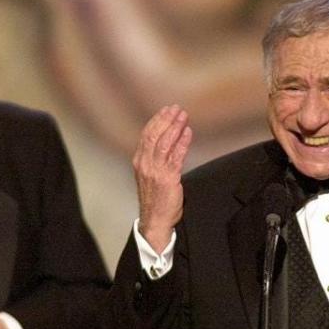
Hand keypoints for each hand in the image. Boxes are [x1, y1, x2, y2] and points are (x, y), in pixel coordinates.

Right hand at [133, 104, 192, 252]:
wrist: (155, 220)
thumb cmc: (156, 200)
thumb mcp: (151, 175)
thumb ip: (155, 159)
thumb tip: (167, 142)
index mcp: (139, 162)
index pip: (146, 135)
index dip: (157, 120)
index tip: (167, 110)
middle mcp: (145, 164)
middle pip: (154, 135)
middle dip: (166, 119)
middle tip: (177, 108)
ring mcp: (155, 171)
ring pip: (164, 143)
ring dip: (175, 127)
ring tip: (184, 116)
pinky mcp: (167, 179)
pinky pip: (175, 156)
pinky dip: (182, 143)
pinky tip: (188, 133)